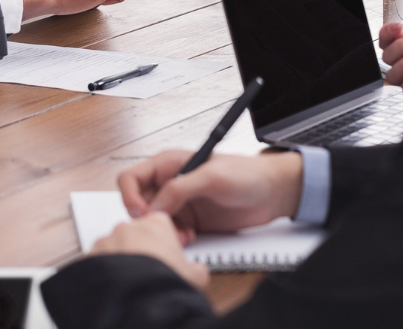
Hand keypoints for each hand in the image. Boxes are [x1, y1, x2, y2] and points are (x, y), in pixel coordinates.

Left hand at [89, 212, 209, 289]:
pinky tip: (117, 285)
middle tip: (151, 272)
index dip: (165, 241)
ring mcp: (107, 240)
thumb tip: (198, 270)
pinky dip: (106, 271)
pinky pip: (100, 261)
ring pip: (116, 247)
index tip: (167, 256)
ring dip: (123, 260)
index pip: (161, 223)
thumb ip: (198, 268)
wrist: (135, 301)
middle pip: (137, 234)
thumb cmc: (164, 283)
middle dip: (142, 249)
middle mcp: (129, 227)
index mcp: (156, 224)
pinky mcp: (91, 255)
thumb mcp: (195, 276)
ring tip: (133, 282)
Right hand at [118, 150, 302, 237]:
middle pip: (137, 203)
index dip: (130, 196)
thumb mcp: (212, 176)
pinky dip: (174, 239)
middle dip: (146, 218)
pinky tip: (190, 238)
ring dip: (161, 231)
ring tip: (181, 234)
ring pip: (152, 221)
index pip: (131, 178)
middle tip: (164, 227)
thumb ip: (180, 188)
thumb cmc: (246, 173)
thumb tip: (154, 206)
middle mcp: (169, 183)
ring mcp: (179, 204)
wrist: (272, 193)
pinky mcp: (190, 221)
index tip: (143, 212)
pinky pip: (170, 233)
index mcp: (169, 164)